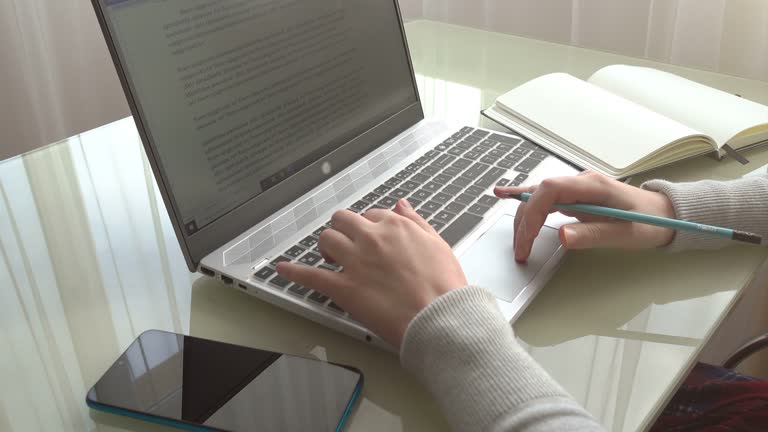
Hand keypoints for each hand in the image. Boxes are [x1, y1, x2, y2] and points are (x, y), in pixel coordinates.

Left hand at [276, 199, 466, 347]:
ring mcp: (355, 262)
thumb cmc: (444, 286)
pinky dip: (294, 272)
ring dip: (326, 247)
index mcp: (395, 226)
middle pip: (343, 221)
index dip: (369, 228)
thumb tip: (402, 204)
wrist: (439, 317)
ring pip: (326, 240)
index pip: (372, 215)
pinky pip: (311, 275)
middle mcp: (372, 238)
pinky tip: (283, 269)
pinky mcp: (344, 288)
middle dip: (343, 230)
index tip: (370, 239)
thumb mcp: (437, 243)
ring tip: (330, 259)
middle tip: (347, 246)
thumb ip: (416, 221)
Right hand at [494, 171, 675, 261]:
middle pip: (539, 194)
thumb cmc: (650, 222)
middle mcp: (581, 182)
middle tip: (521, 251)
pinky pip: (545, 199)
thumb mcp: (625, 234)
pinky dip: (526, 203)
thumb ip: (593, 235)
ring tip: (520, 244)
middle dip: (524, 222)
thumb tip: (561, 236)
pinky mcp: (576, 197)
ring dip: (524, 219)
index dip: (532, 211)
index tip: (527, 238)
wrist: (665, 214)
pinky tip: (505, 195)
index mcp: (594, 186)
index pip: (550, 190)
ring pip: (538, 197)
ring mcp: (577, 188)